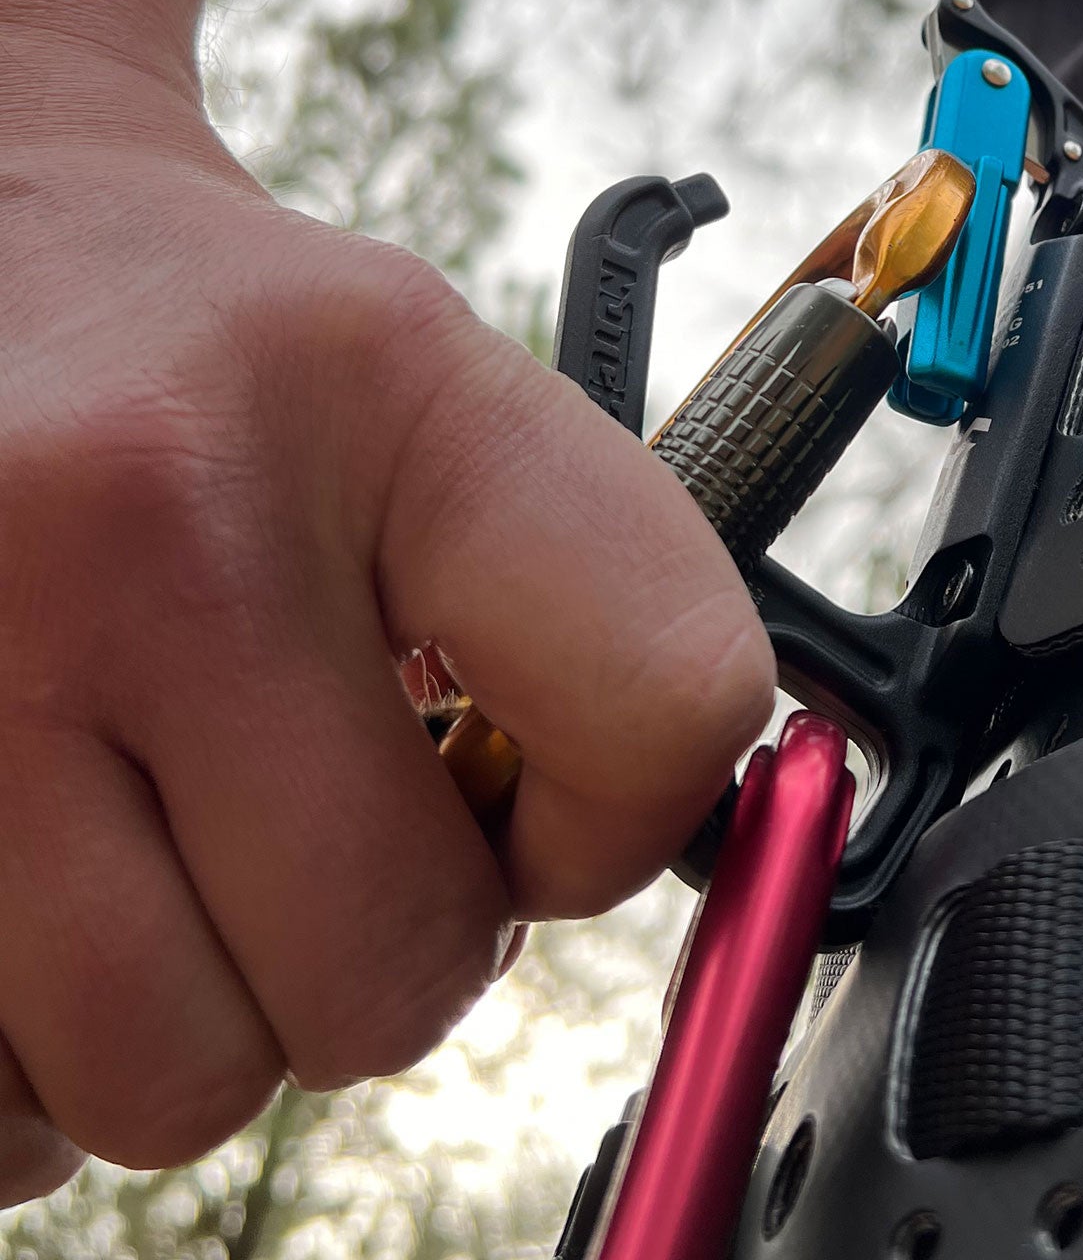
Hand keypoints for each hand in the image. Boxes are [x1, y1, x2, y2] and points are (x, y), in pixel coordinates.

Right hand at [0, 40, 771, 1200]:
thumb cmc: (215, 357)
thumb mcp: (423, 389)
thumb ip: (562, 617)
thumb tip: (597, 873)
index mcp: (391, 391)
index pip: (660, 698)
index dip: (622, 820)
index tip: (547, 811)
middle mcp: (154, 516)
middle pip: (389, 968)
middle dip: (385, 950)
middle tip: (324, 834)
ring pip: (172, 1086)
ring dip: (196, 1012)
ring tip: (164, 841)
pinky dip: (36, 1052)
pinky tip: (43, 884)